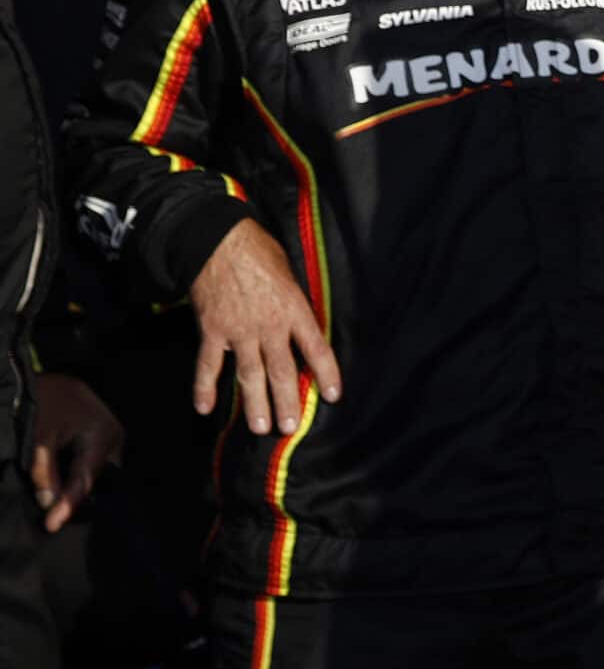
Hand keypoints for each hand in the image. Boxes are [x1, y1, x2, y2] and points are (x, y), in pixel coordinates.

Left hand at [27, 374, 122, 533]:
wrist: (37, 376)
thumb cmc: (42, 402)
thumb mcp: (39, 437)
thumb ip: (44, 471)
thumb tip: (49, 504)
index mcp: (102, 434)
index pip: (84, 478)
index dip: (68, 504)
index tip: (52, 526)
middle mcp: (114, 435)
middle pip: (94, 475)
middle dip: (76, 495)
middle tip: (54, 519)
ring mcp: (110, 433)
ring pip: (94, 469)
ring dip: (76, 484)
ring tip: (59, 506)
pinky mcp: (100, 432)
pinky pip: (91, 460)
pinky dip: (77, 472)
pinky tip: (63, 484)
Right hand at [189, 220, 339, 436]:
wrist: (218, 240)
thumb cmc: (259, 252)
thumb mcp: (290, 275)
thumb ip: (295, 303)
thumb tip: (302, 326)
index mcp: (294, 309)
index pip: (317, 348)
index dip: (327, 373)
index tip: (333, 395)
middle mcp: (269, 326)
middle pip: (282, 371)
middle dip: (287, 402)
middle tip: (290, 427)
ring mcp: (239, 331)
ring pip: (249, 375)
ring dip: (254, 403)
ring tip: (260, 427)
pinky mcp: (212, 331)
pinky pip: (208, 365)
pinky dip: (204, 388)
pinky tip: (205, 408)